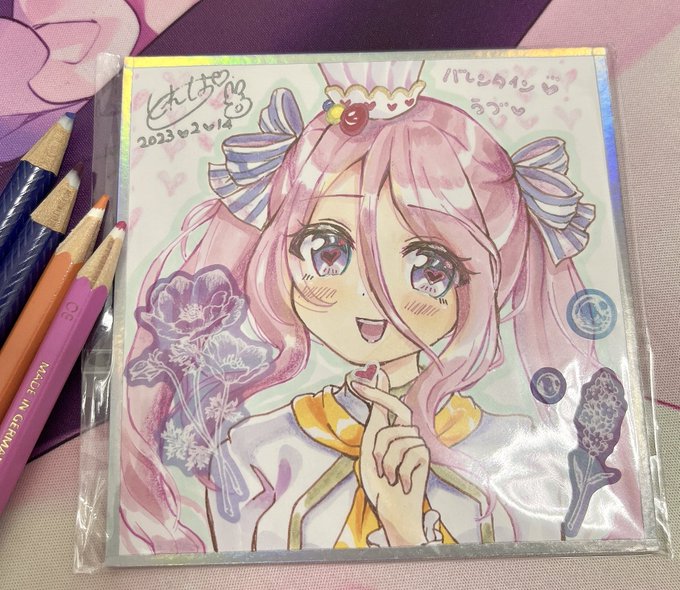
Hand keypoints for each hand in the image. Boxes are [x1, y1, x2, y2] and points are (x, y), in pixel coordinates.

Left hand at [350, 369, 429, 545]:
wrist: (393, 510)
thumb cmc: (379, 482)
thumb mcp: (370, 448)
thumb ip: (376, 419)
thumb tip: (375, 390)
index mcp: (389, 430)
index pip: (387, 405)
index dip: (378, 389)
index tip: (367, 374)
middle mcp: (405, 433)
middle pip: (396, 410)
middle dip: (380, 417)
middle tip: (372, 441)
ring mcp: (416, 443)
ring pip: (394, 437)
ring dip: (384, 461)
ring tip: (388, 477)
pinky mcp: (424, 455)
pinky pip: (406, 452)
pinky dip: (398, 471)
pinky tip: (402, 483)